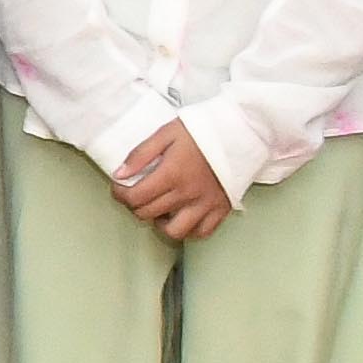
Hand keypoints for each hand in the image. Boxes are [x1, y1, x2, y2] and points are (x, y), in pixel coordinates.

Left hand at [114, 123, 234, 242]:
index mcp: (172, 174)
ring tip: (158, 210)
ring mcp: (206, 204)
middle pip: (149, 213)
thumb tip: (119, 174)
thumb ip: (140, 155)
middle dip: (135, 206)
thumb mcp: (166, 133)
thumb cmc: (204, 130)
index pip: (135, 197)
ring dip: (160, 223)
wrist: (242, 131)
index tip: (120, 188)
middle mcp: (188, 193)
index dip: (121, 195)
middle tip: (136, 195)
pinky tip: (182, 217)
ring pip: (175, 231)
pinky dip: (189, 230)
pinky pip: (202, 232)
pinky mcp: (222, 209)